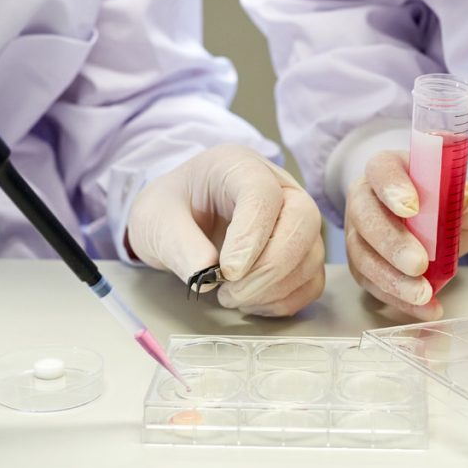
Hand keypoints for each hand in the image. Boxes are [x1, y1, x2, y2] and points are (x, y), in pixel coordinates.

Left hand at [127, 144, 324, 316]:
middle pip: (303, 220)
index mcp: (238, 166)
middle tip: (230, 293)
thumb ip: (179, 245)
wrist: (175, 219)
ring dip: (275, 288)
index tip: (228, 272)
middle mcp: (278, 187)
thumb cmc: (169, 209)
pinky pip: (311, 280)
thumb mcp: (156, 221)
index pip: (263, 193)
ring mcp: (294, 219)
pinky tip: (251, 301)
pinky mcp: (300, 252)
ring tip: (231, 296)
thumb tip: (206, 278)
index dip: (251, 235)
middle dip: (270, 267)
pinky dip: (284, 300)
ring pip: (311, 254)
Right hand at [346, 150, 467, 319]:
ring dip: (392, 278)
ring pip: (362, 255)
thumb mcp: (460, 195)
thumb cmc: (442, 203)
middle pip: (365, 217)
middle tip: (418, 264)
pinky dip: (397, 299)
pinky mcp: (359, 263)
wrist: (431, 227)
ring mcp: (356, 232)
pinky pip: (370, 283)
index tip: (413, 208)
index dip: (393, 188)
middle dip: (391, 243)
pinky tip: (423, 308)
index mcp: (386, 169)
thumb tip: (466, 201)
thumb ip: (466, 198)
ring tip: (422, 294)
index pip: (381, 170)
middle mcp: (363, 198)